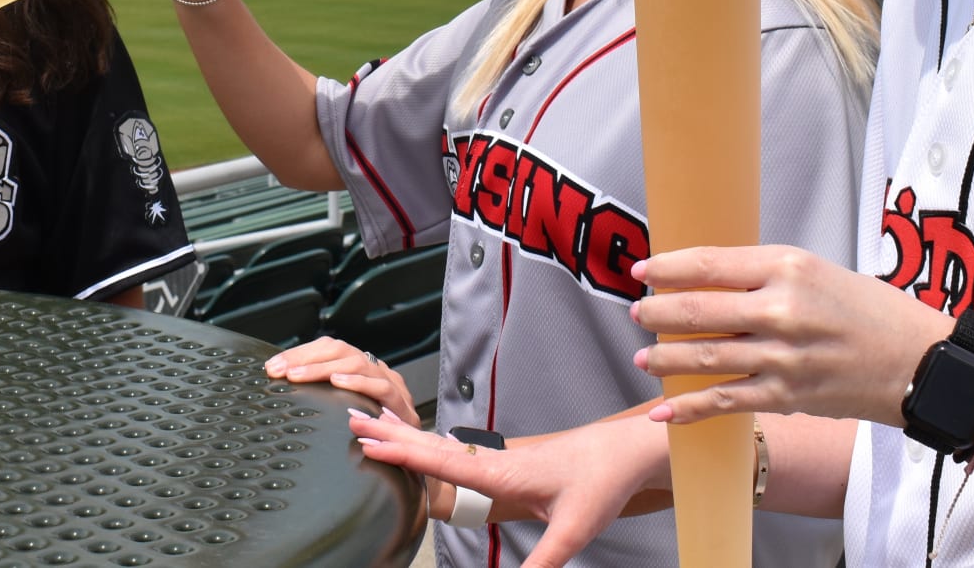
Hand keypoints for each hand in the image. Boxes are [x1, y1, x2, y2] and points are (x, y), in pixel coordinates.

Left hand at [264, 335, 418, 425]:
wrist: (412, 453)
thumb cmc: (376, 432)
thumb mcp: (345, 410)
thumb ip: (323, 397)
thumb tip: (285, 390)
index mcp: (358, 368)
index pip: (327, 348)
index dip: (299, 354)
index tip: (272, 367)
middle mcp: (374, 369)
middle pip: (339, 350)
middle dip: (305, 358)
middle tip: (280, 371)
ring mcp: (389, 382)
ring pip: (356, 363)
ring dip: (323, 368)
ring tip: (298, 376)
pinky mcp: (401, 402)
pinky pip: (380, 386)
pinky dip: (358, 382)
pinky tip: (338, 383)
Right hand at [350, 410, 666, 567]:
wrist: (623, 451)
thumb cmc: (600, 483)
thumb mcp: (573, 531)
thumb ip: (543, 563)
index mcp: (502, 472)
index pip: (442, 462)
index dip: (404, 453)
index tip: (368, 442)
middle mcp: (494, 460)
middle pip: (431, 445)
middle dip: (390, 434)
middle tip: (350, 420)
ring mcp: (500, 457)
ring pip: (442, 445)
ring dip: (406, 435)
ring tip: (373, 424)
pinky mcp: (509, 460)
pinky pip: (458, 450)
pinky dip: (431, 443)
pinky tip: (425, 443)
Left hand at [628, 245, 952, 426]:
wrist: (921, 362)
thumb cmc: (870, 311)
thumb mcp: (816, 272)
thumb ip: (764, 275)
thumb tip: (707, 278)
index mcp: (788, 267)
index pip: (709, 263)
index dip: (667, 268)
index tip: (643, 272)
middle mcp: (782, 309)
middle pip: (698, 309)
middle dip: (657, 314)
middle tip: (637, 314)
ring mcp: (783, 356)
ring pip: (705, 356)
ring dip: (665, 359)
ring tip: (643, 359)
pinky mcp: (788, 394)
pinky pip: (725, 401)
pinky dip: (688, 408)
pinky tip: (662, 412)